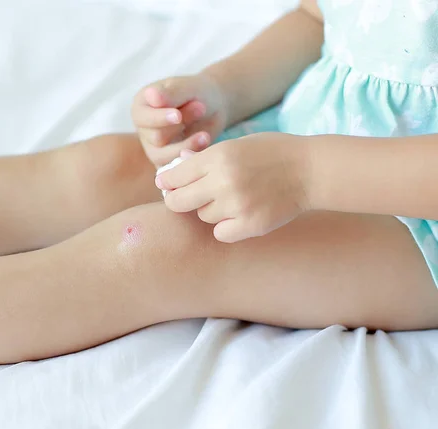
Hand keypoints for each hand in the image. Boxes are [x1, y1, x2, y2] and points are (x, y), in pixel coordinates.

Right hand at [132, 74, 227, 166]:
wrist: (214, 107)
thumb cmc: (198, 92)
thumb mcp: (187, 87)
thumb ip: (171, 93)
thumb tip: (152, 96)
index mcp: (141, 107)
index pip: (142, 118)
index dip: (159, 118)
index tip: (178, 116)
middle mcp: (144, 129)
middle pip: (155, 137)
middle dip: (180, 125)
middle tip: (201, 108)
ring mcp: (154, 148)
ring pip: (164, 156)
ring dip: (187, 145)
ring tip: (205, 134)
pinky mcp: (167, 162)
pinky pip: (174, 168)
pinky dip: (189, 158)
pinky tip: (204, 146)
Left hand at [155, 133, 311, 241]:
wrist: (311, 169)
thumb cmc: (272, 152)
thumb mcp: (237, 145)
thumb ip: (205, 159)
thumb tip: (174, 170)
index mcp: (217, 156)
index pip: (174, 176)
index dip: (167, 182)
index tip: (167, 185)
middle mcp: (223, 181)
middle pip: (178, 202)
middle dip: (177, 200)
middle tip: (185, 199)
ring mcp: (237, 205)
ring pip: (202, 216)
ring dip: (210, 210)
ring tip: (231, 199)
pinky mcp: (250, 225)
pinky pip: (220, 233)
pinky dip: (226, 227)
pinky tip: (239, 215)